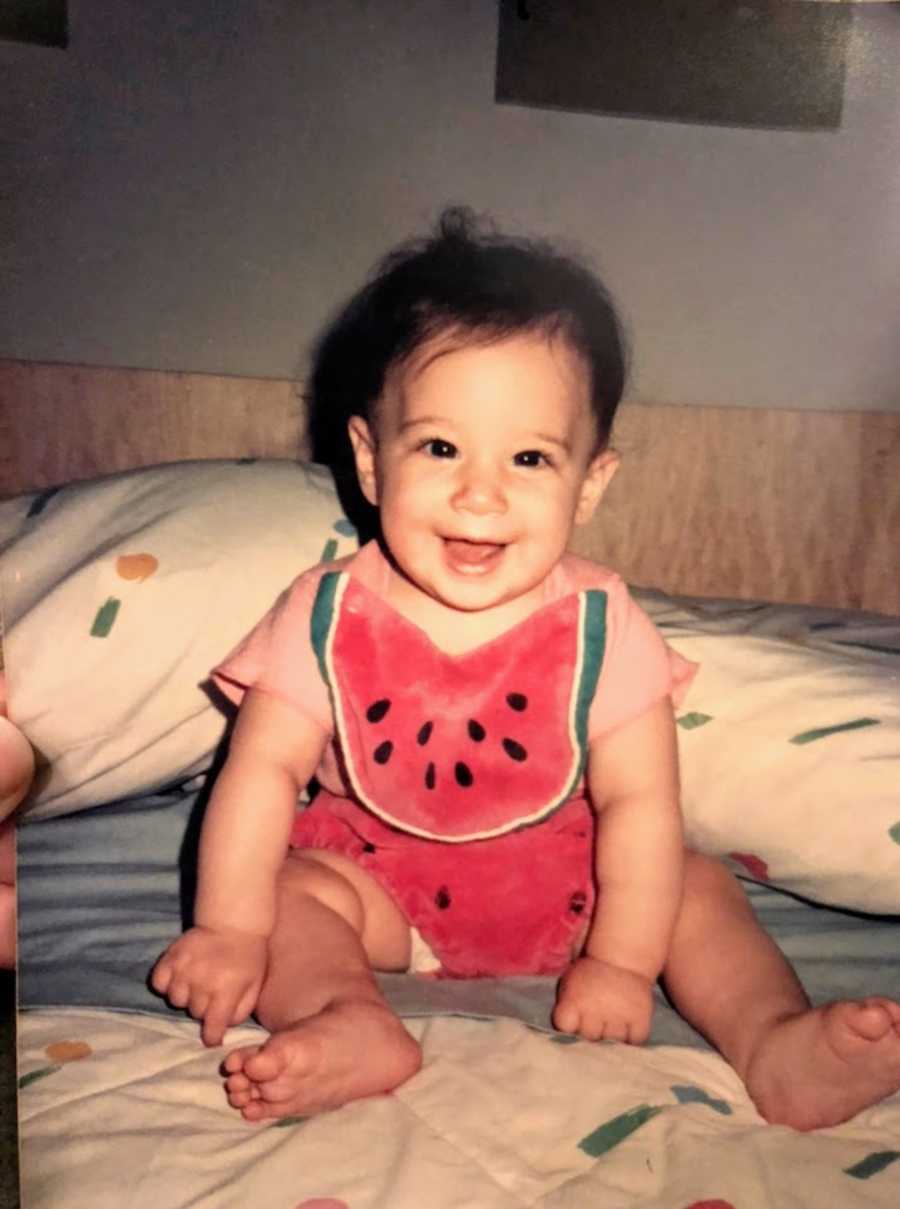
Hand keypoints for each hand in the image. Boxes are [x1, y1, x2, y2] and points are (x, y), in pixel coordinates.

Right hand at [151, 925, 267, 1046]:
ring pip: (176, 1000)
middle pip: (195, 1013)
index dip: (212, 1036)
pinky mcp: (171, 957)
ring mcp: (184, 970)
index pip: (212, 1028)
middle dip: (204, 1008)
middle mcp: (202, 984)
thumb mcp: (255, 985)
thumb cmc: (248, 955)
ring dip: (186, 996)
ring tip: (197, 982)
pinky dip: (166, 983)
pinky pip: (158, 983)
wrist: (234, 921)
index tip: (212, 1037)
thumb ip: (241, 1010)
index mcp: (225, 992)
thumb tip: (224, 1028)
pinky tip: (178, 976)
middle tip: (213, 992)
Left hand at [552, 956, 653, 1043]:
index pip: (564, 1026)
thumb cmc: (591, 973)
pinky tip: (628, 1028)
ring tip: (613, 1023)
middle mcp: (595, 1011)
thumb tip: (566, 1030)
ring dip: (612, 1036)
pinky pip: (635, 1039)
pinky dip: (632, 1037)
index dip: (568, 1025)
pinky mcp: (639, 1019)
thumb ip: (566, 1005)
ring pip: (612, 1042)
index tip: (574, 1018)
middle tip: (596, 1021)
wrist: (623, 958)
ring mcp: (618, 1017)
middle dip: (591, 1031)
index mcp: (574, 1000)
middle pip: (589, 1037)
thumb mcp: (570, 982)